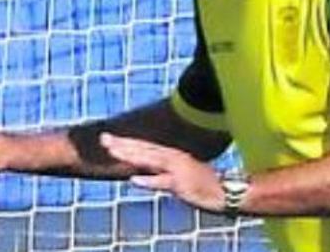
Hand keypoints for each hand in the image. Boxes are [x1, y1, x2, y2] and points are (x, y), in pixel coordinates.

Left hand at [100, 134, 224, 212]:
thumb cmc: (204, 184)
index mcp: (172, 155)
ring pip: (150, 160)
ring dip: (131, 156)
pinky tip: (134, 180)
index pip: (144, 146)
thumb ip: (161, 172)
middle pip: (143, 149)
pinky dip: (148, 181)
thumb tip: (140, 175)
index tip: (108, 138)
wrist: (226, 190)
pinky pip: (162, 182)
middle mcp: (173, 158)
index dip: (126, 142)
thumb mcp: (180, 174)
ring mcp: (177, 169)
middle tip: (103, 139)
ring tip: (113, 152)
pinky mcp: (182, 184)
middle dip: (122, 144)